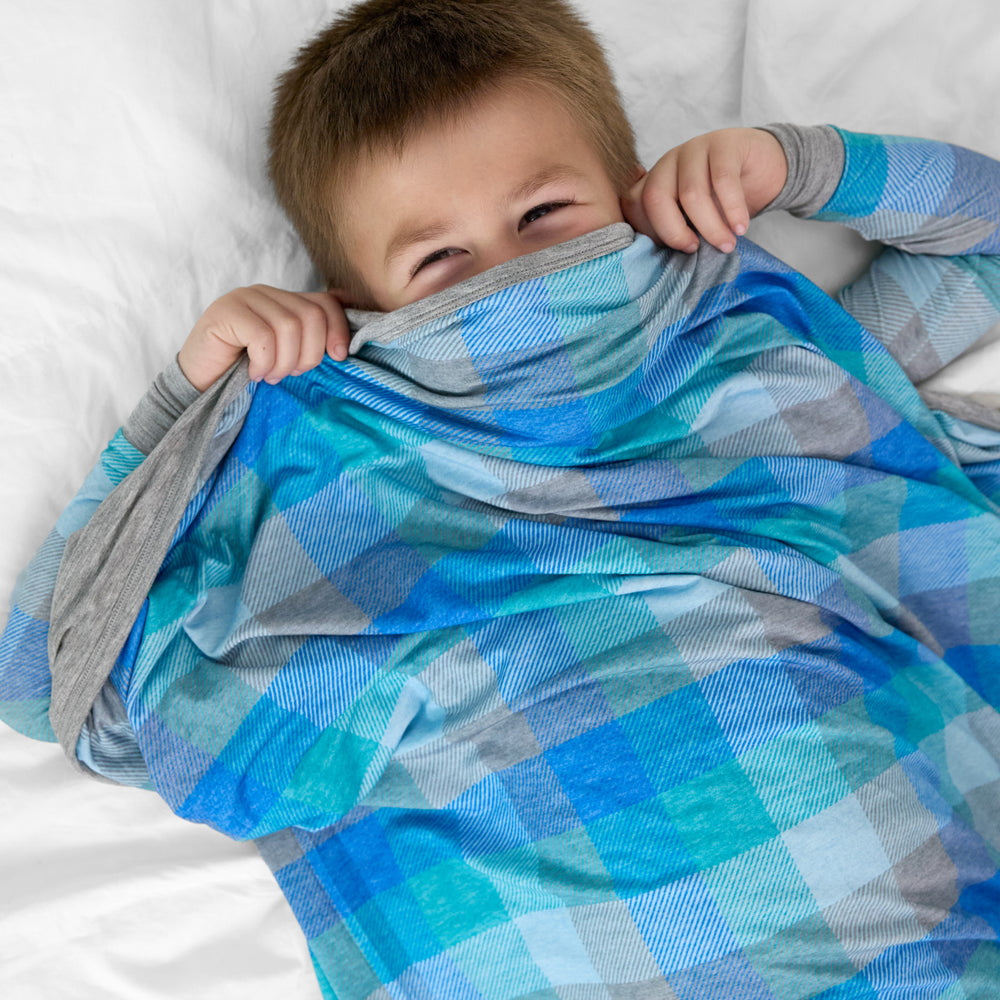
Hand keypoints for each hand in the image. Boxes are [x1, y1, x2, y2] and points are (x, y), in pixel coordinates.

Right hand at [177, 285, 350, 390]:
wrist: (200, 382)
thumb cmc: (245, 370)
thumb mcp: (286, 356)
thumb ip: (308, 343)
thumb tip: (342, 348)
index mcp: (285, 301)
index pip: (325, 303)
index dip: (338, 329)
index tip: (338, 357)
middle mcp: (267, 293)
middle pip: (311, 316)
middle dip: (309, 354)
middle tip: (291, 373)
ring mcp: (244, 298)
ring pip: (289, 327)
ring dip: (284, 362)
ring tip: (271, 376)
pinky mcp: (225, 311)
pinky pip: (262, 337)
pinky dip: (264, 362)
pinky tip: (254, 372)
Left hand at [621, 127, 787, 253]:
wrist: (762, 165)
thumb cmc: (721, 199)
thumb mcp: (691, 217)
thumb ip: (674, 229)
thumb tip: (663, 261)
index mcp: (654, 179)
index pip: (634, 205)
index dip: (651, 232)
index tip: (676, 250)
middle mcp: (668, 161)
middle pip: (655, 197)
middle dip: (673, 232)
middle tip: (695, 250)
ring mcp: (695, 148)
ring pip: (691, 193)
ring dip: (710, 227)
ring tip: (726, 245)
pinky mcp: (725, 143)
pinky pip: (723, 180)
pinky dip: (732, 209)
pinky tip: (741, 227)